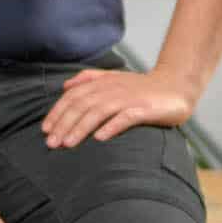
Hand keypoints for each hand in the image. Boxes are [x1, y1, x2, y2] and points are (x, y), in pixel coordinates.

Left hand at [42, 67, 192, 149]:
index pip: (73, 96)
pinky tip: (100, 138)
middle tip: (51, 143)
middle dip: (64, 124)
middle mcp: (112, 89)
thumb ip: (89, 79)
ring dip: (81, 128)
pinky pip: (126, 117)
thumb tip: (65, 86)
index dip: (57, 112)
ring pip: (99, 111)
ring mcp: (129, 98)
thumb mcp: (113, 79)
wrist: (176, 86)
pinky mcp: (145, 109)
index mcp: (102, 83)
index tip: (45, 129)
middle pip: (82, 105)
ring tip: (68, 143)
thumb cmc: (141, 87)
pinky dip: (112, 126)